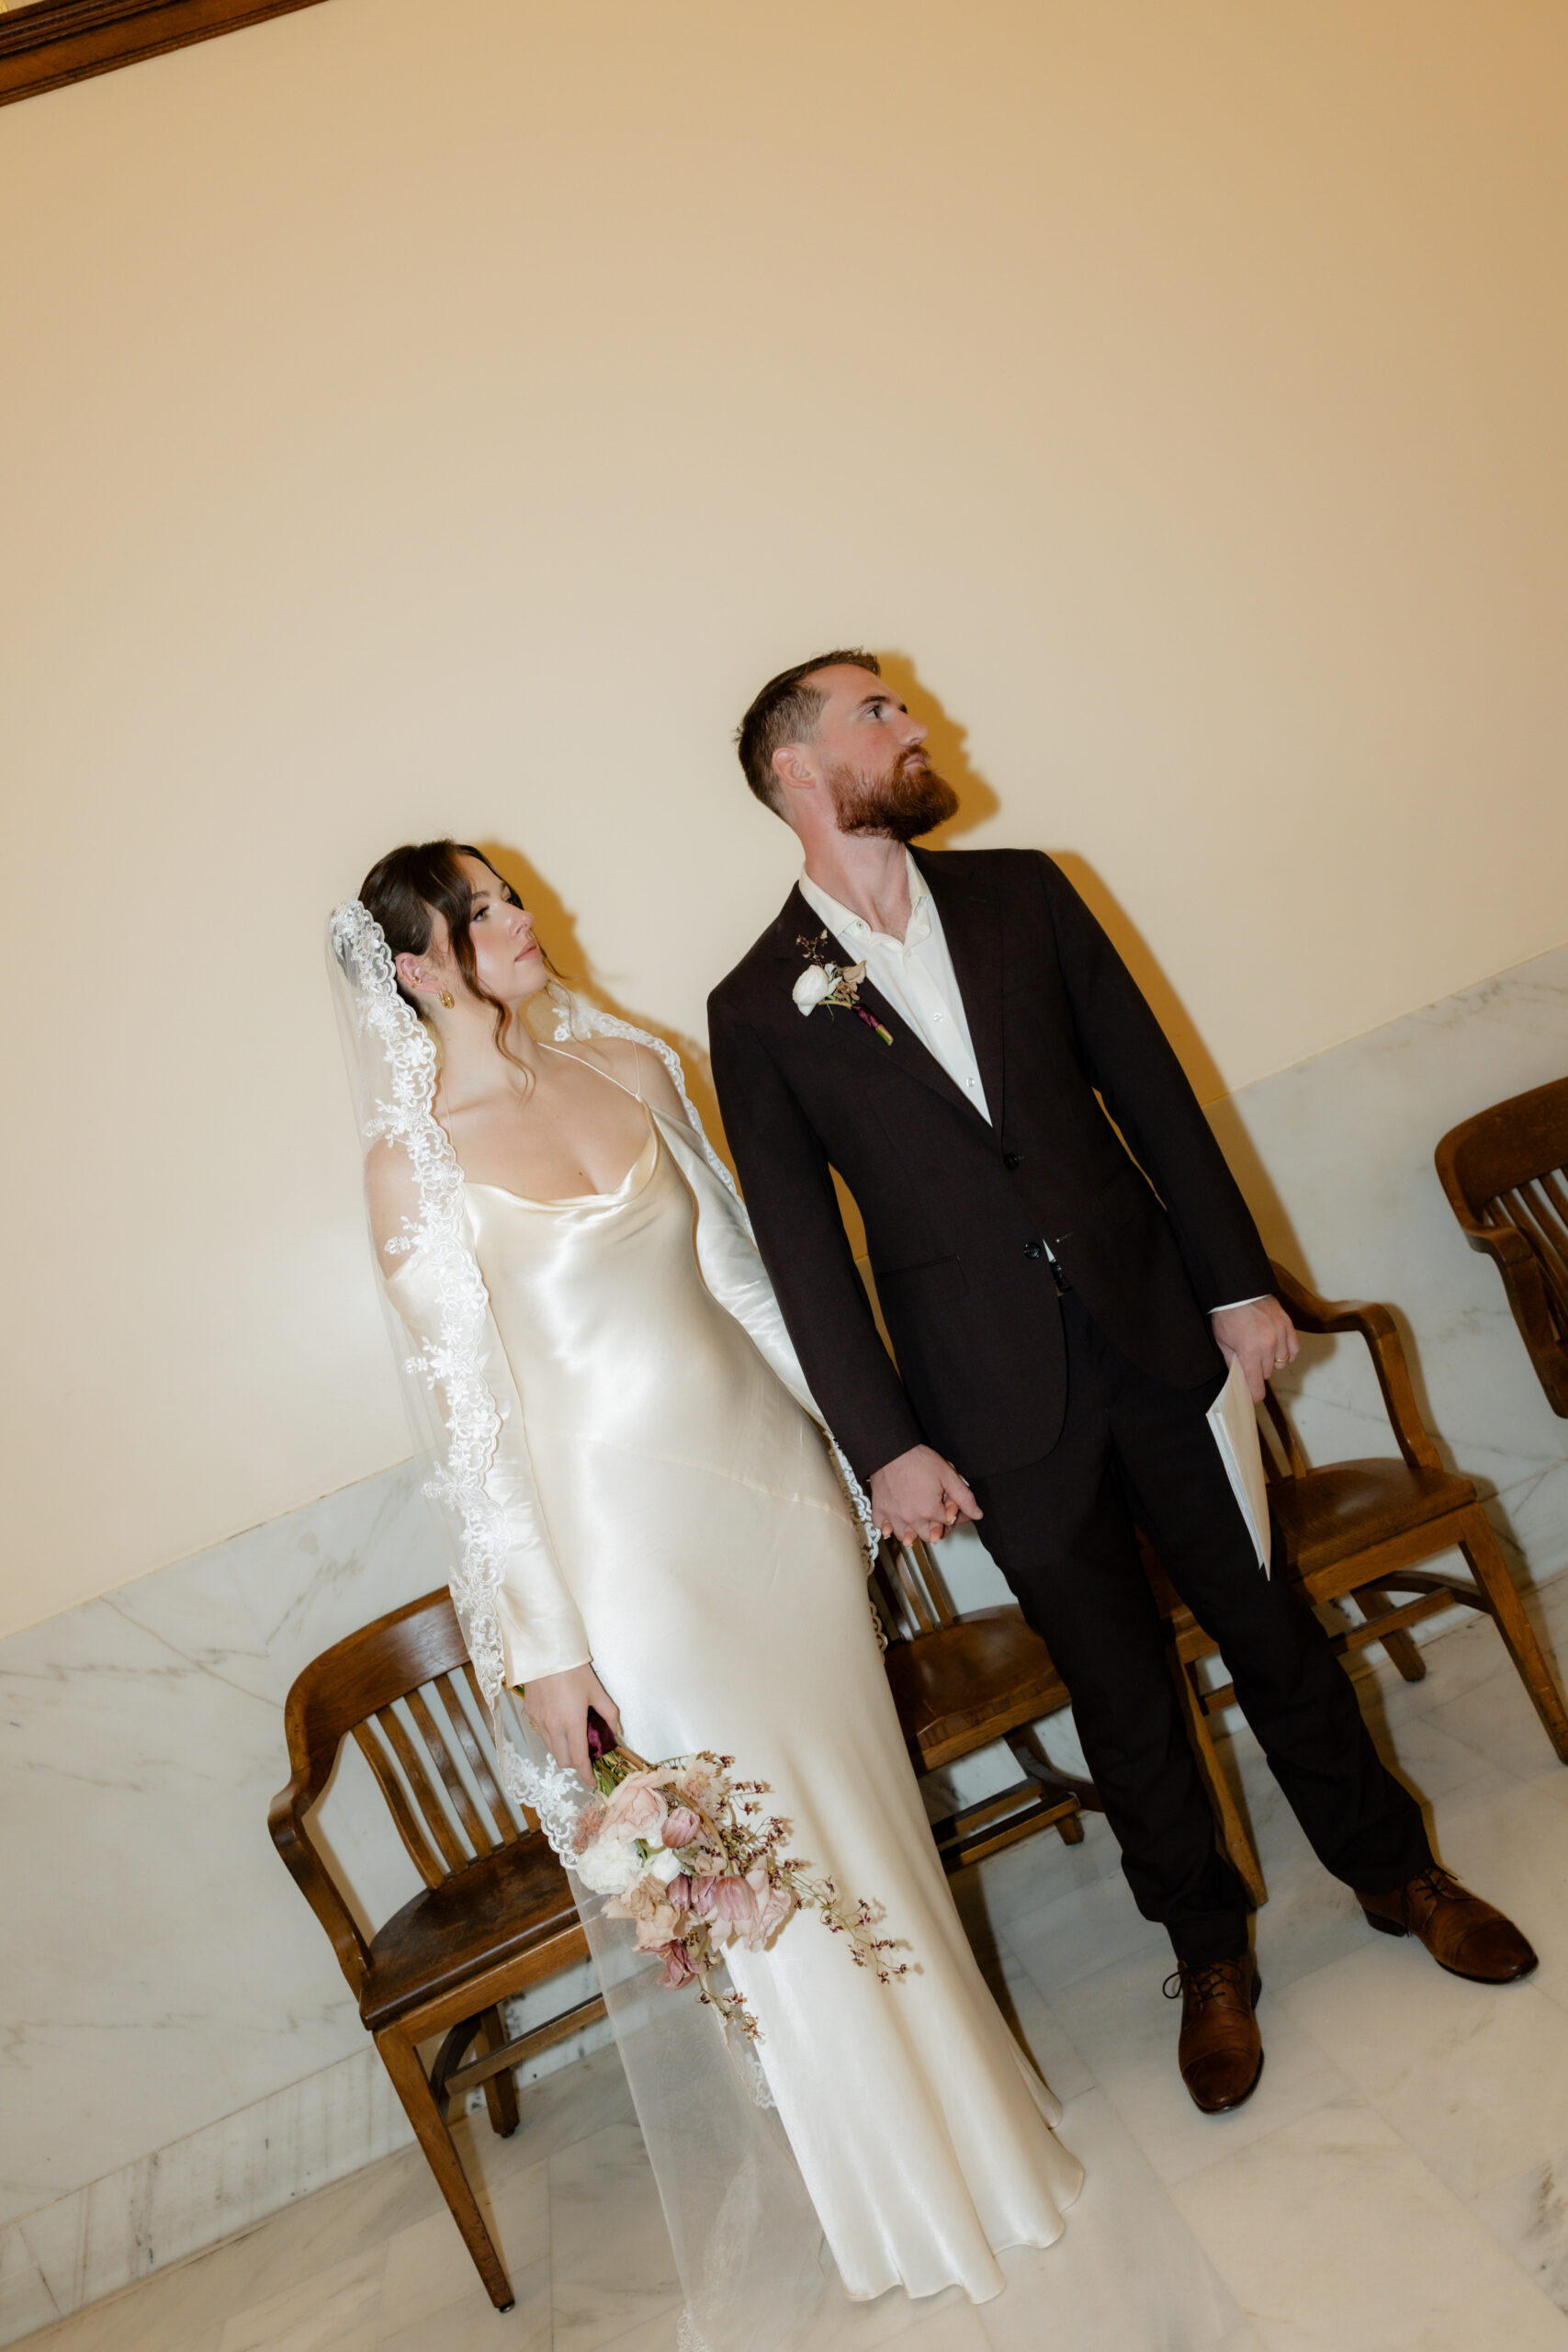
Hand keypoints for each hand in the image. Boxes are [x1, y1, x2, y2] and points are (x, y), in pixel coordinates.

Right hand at [521, 1663, 621, 1785]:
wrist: (545, 1652)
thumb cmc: (574, 1669)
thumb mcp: (597, 1690)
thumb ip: (608, 1713)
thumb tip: (616, 1731)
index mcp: (572, 1723)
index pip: (578, 1760)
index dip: (586, 1775)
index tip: (592, 1781)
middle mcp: (553, 1727)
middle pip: (562, 1760)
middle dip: (574, 1764)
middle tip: (585, 1753)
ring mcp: (538, 1721)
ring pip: (550, 1749)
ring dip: (562, 1750)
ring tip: (572, 1736)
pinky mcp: (529, 1713)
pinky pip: (541, 1733)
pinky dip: (551, 1736)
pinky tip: (558, 1721)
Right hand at [869, 1444, 981, 1546]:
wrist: (892, 1450)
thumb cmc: (919, 1460)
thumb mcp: (948, 1475)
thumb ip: (964, 1497)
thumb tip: (977, 1514)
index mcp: (930, 1511)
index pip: (947, 1524)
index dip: (952, 1514)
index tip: (950, 1505)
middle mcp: (911, 1518)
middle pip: (927, 1535)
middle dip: (934, 1528)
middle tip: (935, 1516)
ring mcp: (893, 1516)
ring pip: (905, 1536)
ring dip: (912, 1532)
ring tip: (916, 1521)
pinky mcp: (879, 1510)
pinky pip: (882, 1527)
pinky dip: (888, 1528)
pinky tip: (893, 1523)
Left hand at [1211, 1296, 1297, 1402]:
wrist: (1238, 1290)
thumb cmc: (1226, 1315)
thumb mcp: (1222, 1341)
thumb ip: (1232, 1361)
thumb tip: (1240, 1378)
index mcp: (1249, 1351)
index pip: (1256, 1383)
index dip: (1255, 1394)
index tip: (1254, 1397)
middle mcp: (1268, 1345)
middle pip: (1267, 1373)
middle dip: (1258, 1370)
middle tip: (1250, 1360)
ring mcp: (1280, 1335)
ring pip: (1281, 1364)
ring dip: (1272, 1361)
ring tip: (1262, 1351)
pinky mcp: (1288, 1326)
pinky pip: (1293, 1351)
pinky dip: (1287, 1354)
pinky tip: (1278, 1351)